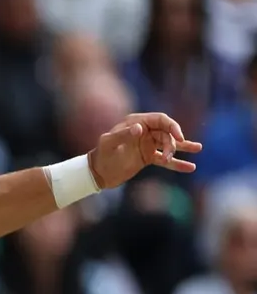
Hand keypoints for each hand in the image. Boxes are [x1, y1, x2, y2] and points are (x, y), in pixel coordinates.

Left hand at [87, 112, 201, 189]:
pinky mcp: (148, 157)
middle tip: (167, 156)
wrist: (97, 173)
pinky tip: (190, 167)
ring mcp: (147, 144)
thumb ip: (123, 135)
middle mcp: (144, 131)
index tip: (179, 138)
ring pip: (169, 144)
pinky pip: (166, 160)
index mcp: (136, 122)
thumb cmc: (101, 155)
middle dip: (172, 143)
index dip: (172, 126)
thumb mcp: (109, 144)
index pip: (161, 119)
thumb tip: (140, 128)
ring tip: (196, 150)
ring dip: (181, 149)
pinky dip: (178, 163)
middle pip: (167, 133)